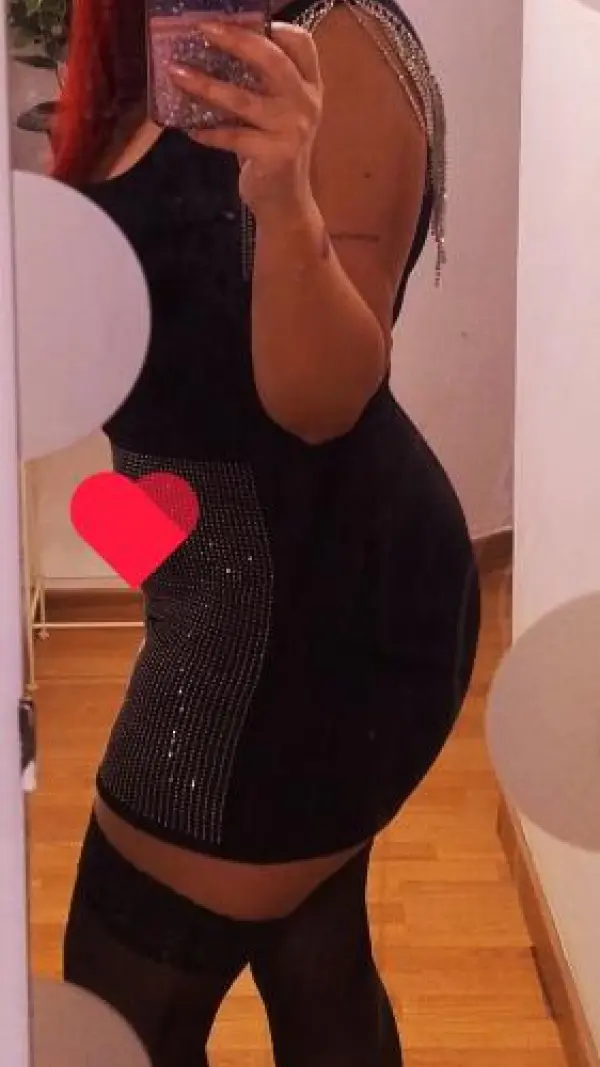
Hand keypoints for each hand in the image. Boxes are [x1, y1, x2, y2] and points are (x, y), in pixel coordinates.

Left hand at [169, 21, 322, 218]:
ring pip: (243, 100)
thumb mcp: (275, 112)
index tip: (243, 20)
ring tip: (176, 73)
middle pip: (272, 60)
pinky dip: (208, 132)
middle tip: (203, 29)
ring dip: (205, 85)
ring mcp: (292, 130)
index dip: (275, 26)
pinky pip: (233, 137)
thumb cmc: (273, 150)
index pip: (302, 43)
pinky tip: (189, 129)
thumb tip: (210, 50)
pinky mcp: (274, 155)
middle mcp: (305, 104)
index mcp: (308, 87)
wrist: (285, 202)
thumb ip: (259, 84)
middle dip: (236, 40)